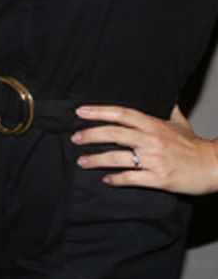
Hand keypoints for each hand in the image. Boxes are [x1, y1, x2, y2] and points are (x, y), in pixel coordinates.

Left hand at [73, 104, 217, 194]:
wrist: (216, 166)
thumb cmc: (196, 147)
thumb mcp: (181, 124)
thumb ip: (169, 111)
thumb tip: (165, 98)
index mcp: (154, 125)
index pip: (121, 114)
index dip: (99, 112)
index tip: (81, 112)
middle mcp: (151, 140)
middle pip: (113, 133)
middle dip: (90, 135)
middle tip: (75, 138)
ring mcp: (155, 159)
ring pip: (117, 157)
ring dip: (96, 160)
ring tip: (82, 162)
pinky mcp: (159, 178)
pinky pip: (131, 178)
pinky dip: (116, 179)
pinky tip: (106, 179)